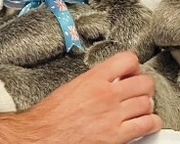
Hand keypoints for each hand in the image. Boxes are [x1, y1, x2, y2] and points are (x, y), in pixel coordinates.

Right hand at [26, 52, 159, 143]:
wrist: (45, 134)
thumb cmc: (52, 114)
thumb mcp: (70, 87)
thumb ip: (92, 82)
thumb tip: (107, 80)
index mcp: (92, 79)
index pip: (127, 60)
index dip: (133, 66)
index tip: (132, 71)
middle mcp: (106, 94)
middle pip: (143, 82)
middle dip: (144, 85)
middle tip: (139, 89)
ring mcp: (113, 115)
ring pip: (147, 103)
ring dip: (147, 104)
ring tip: (140, 106)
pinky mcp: (117, 135)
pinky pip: (147, 125)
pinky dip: (152, 122)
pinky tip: (146, 122)